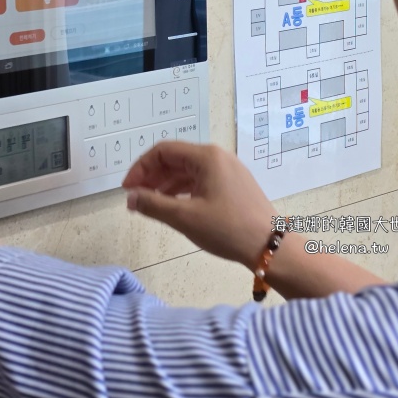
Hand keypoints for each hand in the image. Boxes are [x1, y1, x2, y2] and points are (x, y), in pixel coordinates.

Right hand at [122, 141, 276, 266]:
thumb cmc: (227, 229)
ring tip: (151, 203)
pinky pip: (202, 180)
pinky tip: (174, 205)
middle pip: (176, 158)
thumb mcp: (185, 217)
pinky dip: (183, 190)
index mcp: (206, 157)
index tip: (127, 189)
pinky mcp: (234, 185)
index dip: (141, 168)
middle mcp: (218, 157)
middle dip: (152, 176)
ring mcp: (228, 170)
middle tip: (136, 197)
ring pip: (188, 170)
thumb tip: (130, 197)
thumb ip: (153, 204)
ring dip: (166, 184)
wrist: (270, 246)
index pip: (163, 151)